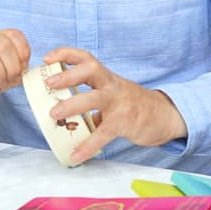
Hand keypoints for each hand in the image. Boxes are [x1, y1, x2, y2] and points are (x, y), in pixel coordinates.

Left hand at [42, 47, 186, 164]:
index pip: (86, 58)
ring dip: (72, 105)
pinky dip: (88, 145)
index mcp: (106, 78)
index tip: (48, 57)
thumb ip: (88, 100)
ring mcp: (119, 103)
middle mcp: (112, 85)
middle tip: (49, 83)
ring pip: (95, 98)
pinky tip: (76, 155)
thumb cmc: (130, 105)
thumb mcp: (111, 94)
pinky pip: (103, 133)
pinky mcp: (124, 122)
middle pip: (91, 69)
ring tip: (54, 115)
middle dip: (68, 74)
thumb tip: (59, 114)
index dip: (66, 54)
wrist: (162, 116)